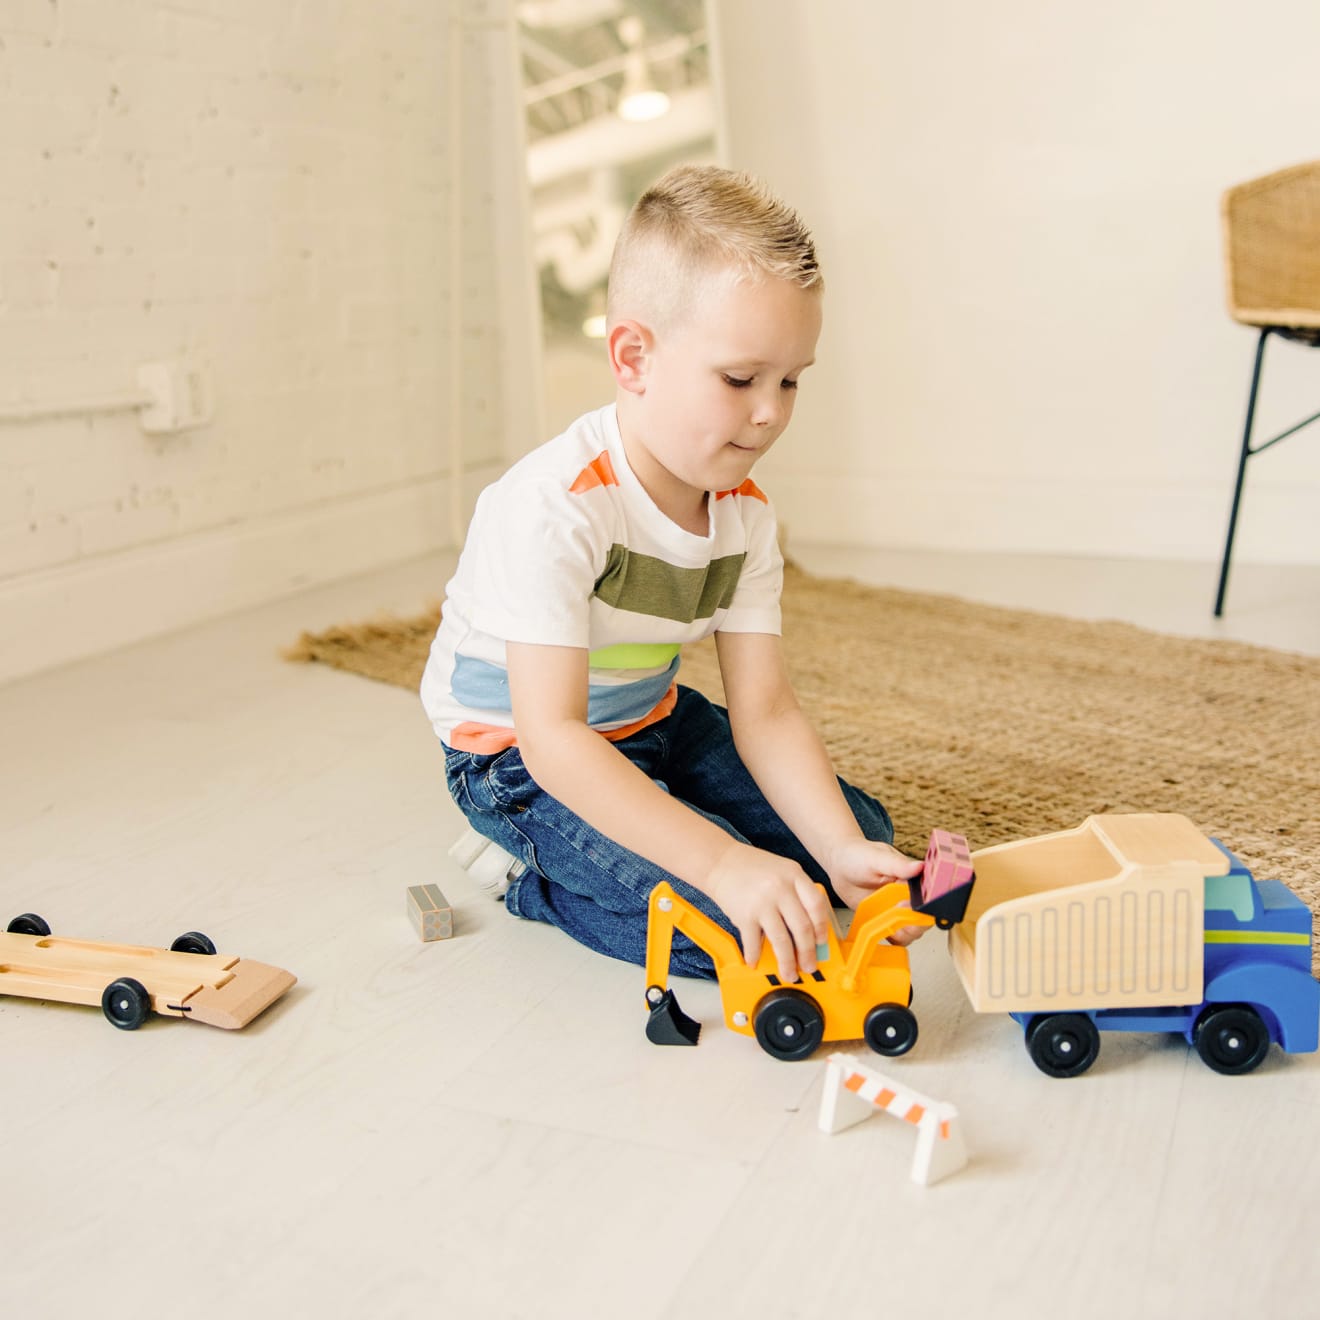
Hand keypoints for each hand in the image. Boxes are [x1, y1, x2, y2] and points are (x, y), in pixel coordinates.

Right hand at [707, 840, 833, 983]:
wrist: (719, 860)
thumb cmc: (751, 866)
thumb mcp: (782, 869)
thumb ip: (798, 891)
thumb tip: (811, 925)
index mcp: (794, 875)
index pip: (816, 906)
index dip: (821, 928)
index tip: (821, 942)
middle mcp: (780, 888)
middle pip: (802, 928)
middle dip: (808, 953)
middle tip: (809, 966)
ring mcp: (762, 903)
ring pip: (782, 941)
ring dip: (787, 962)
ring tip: (789, 973)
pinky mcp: (744, 915)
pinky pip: (754, 943)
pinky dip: (755, 956)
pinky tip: (755, 962)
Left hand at [827, 839, 927, 944]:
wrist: (839, 865)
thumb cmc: (858, 856)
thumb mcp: (877, 858)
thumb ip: (898, 864)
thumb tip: (919, 866)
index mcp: (913, 878)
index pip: (929, 896)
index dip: (924, 905)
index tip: (911, 905)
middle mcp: (909, 895)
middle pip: (924, 917)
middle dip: (916, 922)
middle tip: (898, 914)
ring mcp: (898, 909)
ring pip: (913, 930)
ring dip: (905, 932)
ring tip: (888, 921)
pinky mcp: (887, 919)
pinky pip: (896, 935)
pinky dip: (893, 937)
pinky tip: (883, 930)